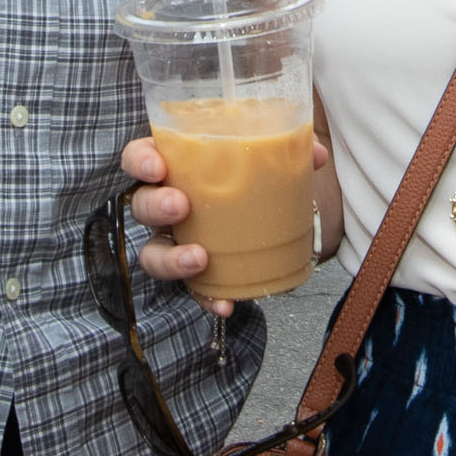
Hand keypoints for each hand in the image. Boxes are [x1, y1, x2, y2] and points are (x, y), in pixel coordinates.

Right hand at [120, 133, 328, 320]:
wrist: (264, 221)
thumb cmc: (250, 180)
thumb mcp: (267, 161)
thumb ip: (290, 151)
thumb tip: (315, 153)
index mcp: (176, 167)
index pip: (140, 158)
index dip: (140, 160)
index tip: (157, 166)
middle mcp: (166, 204)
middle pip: (141, 205)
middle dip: (155, 205)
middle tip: (180, 206)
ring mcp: (175, 241)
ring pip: (153, 253)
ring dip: (171, 258)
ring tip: (199, 258)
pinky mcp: (193, 273)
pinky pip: (191, 290)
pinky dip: (206, 298)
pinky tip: (224, 304)